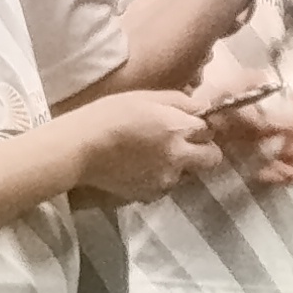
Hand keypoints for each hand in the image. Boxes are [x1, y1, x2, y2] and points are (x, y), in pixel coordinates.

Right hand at [67, 87, 214, 202]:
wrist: (80, 149)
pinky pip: (166, 186)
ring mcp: (166, 180)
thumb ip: (180, 101)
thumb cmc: (108, 115)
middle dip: (203, 151)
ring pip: (188, 174)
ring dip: (179, 166)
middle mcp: (179, 157)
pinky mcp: (150, 195)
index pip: (209, 131)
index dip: (199, 127)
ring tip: (152, 156)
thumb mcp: (145, 97)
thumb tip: (203, 108)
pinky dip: (159, 178)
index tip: (185, 125)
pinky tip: (139, 169)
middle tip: (182, 144)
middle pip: (212, 159)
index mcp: (179, 129)